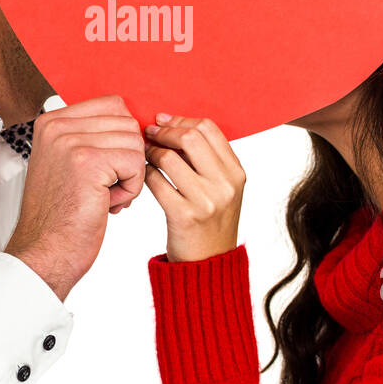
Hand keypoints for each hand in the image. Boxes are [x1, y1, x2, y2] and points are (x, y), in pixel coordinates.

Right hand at [4, 95, 144, 300]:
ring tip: (102, 196)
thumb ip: (92, 137)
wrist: (44, 251)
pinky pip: (137, 164)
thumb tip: (134, 125)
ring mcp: (71, 142)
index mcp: (52, 121)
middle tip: (103, 187)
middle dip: (127, 159)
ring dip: (129, 176)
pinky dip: (131, 189)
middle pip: (128, 124)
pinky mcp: (88, 162)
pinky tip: (107, 204)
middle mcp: (58, 126)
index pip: (114, 106)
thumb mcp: (67, 163)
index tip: (105, 168)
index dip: (122, 139)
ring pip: (135, 144)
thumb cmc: (60, 215)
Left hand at [143, 114, 245, 261]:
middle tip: (150, 133)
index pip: (208, 128)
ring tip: (146, 155)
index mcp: (236, 173)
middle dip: (165, 131)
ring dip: (152, 152)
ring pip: (169, 157)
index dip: (182, 120)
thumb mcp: (221, 188)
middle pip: (189, 137)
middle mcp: (225, 185)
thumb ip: (205, 159)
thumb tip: (170, 123)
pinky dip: (146, 173)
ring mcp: (205, 201)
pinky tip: (145, 175)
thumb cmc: (210, 220)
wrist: (209, 263)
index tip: (164, 121)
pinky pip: (156, 181)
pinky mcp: (183, 215)